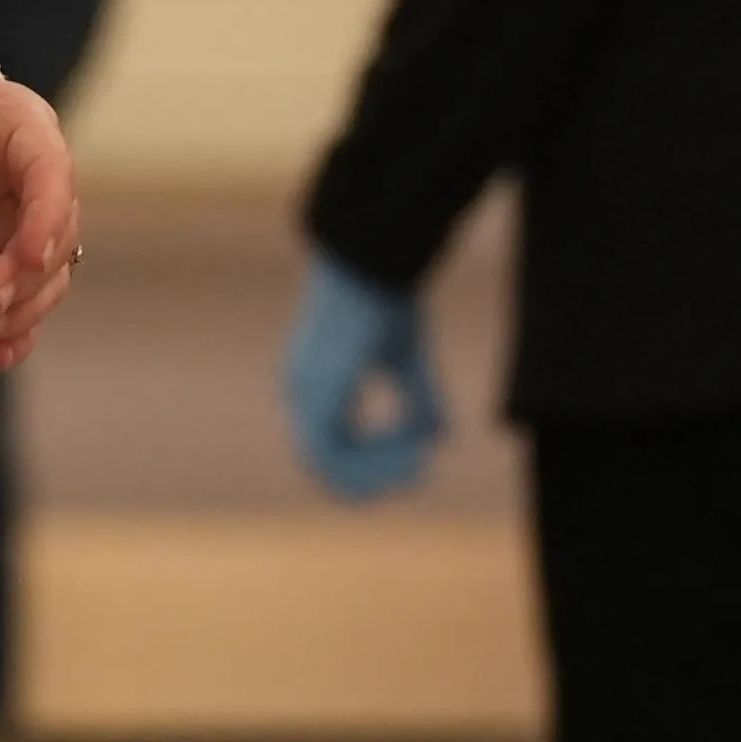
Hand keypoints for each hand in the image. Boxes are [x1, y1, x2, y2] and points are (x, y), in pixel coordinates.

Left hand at [0, 49, 83, 363]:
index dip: (48, 218)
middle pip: (56, 235)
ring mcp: (9, 230)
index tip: (28, 256)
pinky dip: (12, 335)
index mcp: (19, 128)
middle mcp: (28, 183)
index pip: (52, 172)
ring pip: (44, 279)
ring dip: (23, 310)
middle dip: (30, 276)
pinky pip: (13, 306)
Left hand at [283, 255, 444, 500]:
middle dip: (378, 476)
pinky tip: (411, 449)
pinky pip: (334, 457)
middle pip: (329, 466)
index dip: (376, 463)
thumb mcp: (408, 357)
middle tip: (423, 469)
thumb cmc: (385, 297)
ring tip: (420, 460)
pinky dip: (373, 464)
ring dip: (380, 472)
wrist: (371, 264)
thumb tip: (440, 439)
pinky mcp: (314, 399)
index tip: (422, 456)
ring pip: (331, 468)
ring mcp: (302, 398)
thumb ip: (419, 399)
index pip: (333, 448)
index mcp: (313, 385)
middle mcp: (300, 395)